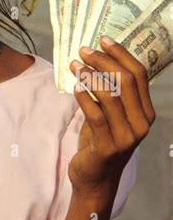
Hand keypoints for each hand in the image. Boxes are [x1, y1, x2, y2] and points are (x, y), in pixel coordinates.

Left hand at [67, 35, 154, 200]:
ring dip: (90, 75)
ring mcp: (126, 136)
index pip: (139, 75)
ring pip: (110, 95)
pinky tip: (75, 87)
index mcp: (145, 112)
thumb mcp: (111, 115)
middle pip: (124, 80)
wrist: (95, 179)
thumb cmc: (100, 141)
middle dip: (103, 61)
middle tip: (83, 51)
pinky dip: (84, 97)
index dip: (121, 54)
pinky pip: (95, 115)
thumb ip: (111, 92)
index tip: (103, 39)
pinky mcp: (107, 147)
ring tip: (74, 65)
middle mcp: (141, 123)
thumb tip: (96, 57)